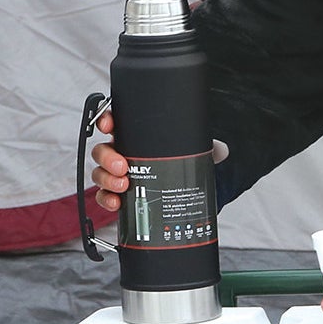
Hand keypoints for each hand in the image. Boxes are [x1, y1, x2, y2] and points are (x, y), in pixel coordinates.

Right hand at [89, 110, 225, 210]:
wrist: (190, 188)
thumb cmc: (188, 162)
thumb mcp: (197, 150)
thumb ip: (209, 147)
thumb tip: (222, 151)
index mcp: (137, 135)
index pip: (115, 122)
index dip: (106, 120)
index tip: (109, 125)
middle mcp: (124, 153)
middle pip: (102, 150)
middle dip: (108, 157)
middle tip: (123, 166)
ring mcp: (120, 175)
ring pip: (100, 173)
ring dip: (106, 179)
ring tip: (123, 186)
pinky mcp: (121, 195)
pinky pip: (104, 196)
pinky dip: (106, 199)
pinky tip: (117, 203)